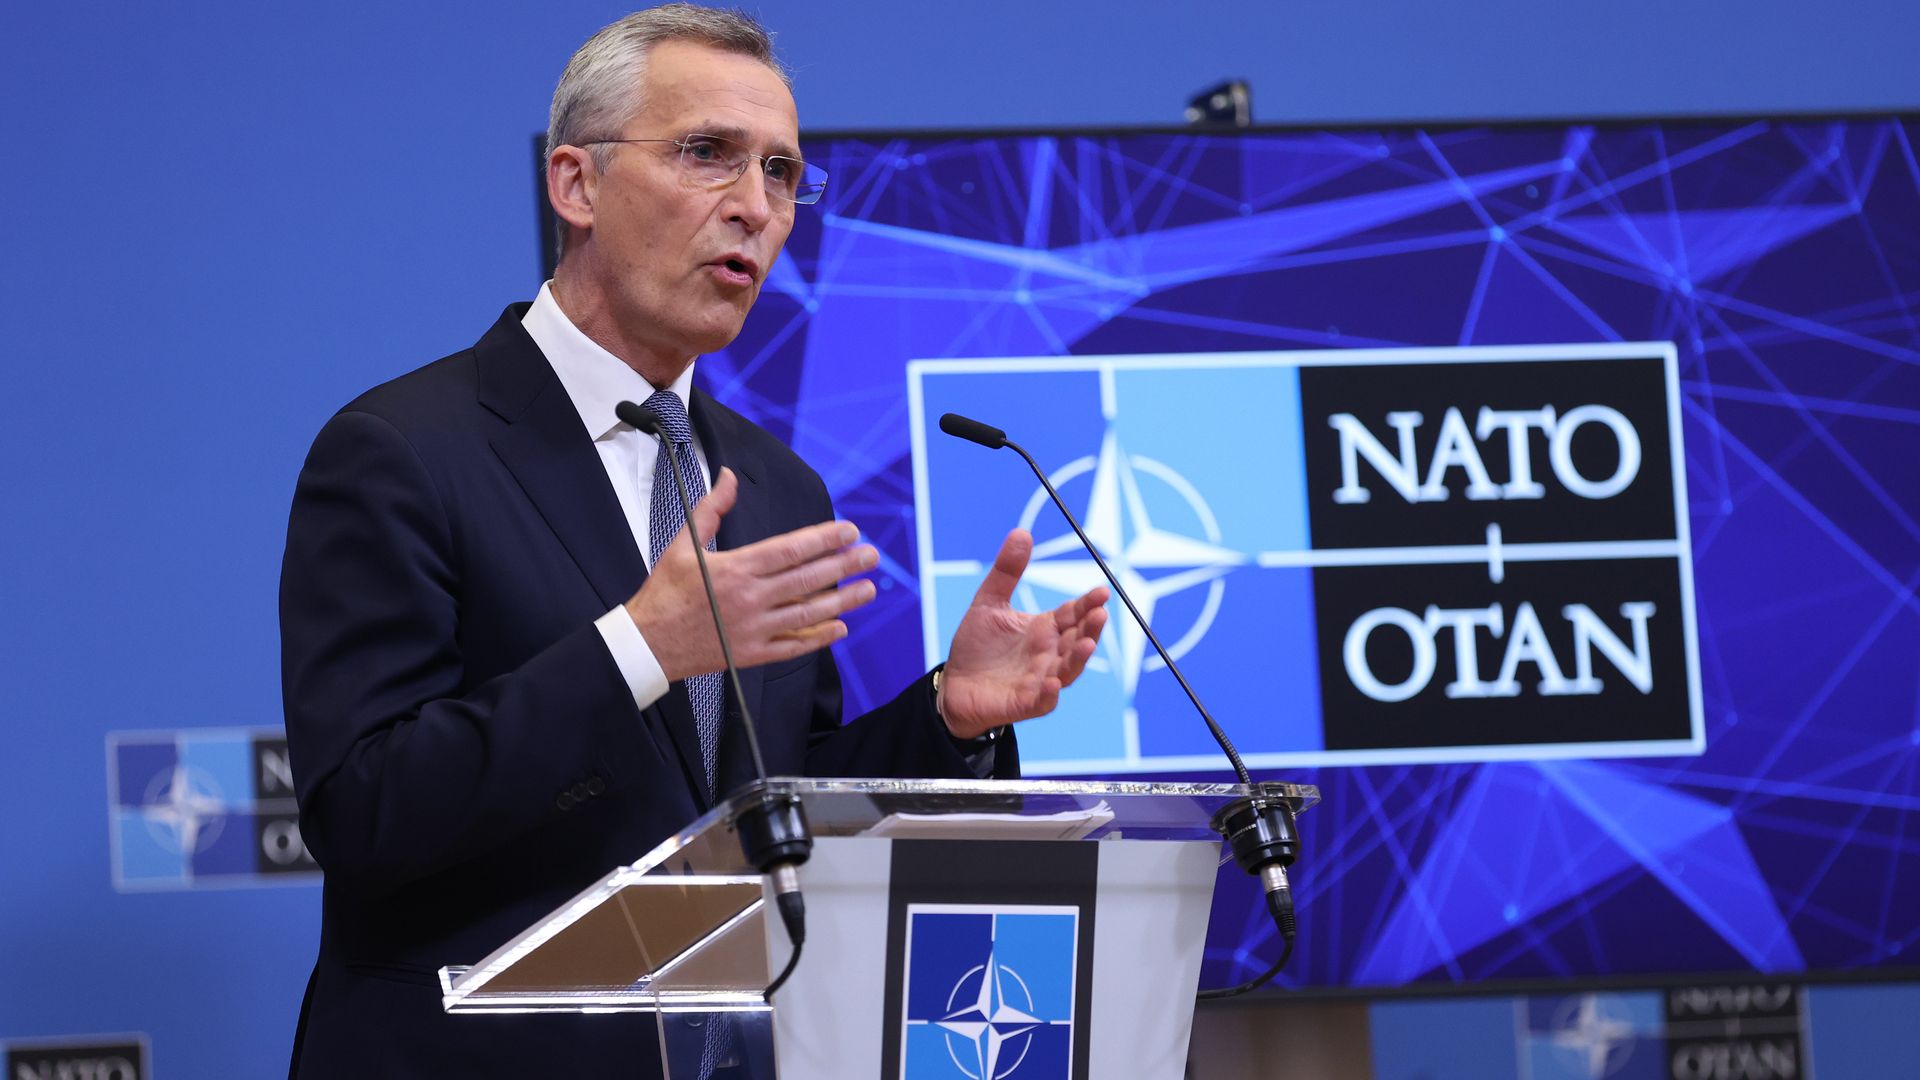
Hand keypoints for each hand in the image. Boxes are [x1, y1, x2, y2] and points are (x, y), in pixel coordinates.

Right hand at [624, 468, 878, 680]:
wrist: (646, 643)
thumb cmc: (664, 592)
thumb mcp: (683, 543)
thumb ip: (712, 508)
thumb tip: (729, 476)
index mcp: (736, 568)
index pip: (792, 549)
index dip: (825, 539)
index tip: (849, 530)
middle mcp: (750, 599)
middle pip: (809, 579)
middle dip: (844, 565)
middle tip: (870, 555)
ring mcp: (754, 629)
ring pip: (809, 614)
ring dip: (843, 601)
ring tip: (868, 589)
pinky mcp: (752, 653)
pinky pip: (794, 646)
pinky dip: (820, 638)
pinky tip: (840, 627)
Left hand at [939, 529, 1109, 738]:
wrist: (954, 685)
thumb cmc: (977, 647)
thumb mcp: (989, 603)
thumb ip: (1007, 571)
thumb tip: (1021, 531)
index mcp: (1044, 629)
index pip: (1072, 614)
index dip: (1088, 603)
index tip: (1102, 591)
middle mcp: (1048, 655)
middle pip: (1077, 641)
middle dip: (1090, 628)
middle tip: (1099, 613)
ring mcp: (1039, 680)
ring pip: (1068, 670)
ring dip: (1079, 659)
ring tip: (1088, 643)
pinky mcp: (1023, 703)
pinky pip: (1042, 701)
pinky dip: (1049, 694)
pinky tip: (1052, 682)